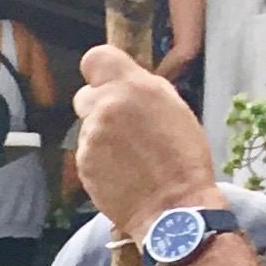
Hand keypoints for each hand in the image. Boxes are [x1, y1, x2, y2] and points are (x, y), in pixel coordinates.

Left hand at [70, 43, 224, 231]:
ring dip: (100, 136)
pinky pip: (85, 153)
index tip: (108, 83)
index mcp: (132, 86)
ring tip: (128, 154)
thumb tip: (123, 83)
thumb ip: (141, 89)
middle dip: (99, 107)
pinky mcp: (82, 164)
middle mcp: (106, 107)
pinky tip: (120, 170)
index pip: (94, 59)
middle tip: (123, 126)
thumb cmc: (183, 157)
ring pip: (85, 127)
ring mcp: (91, 137)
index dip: (100, 71)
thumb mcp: (172, 107)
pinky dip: (98, 159)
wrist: (173, 206)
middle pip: (84, 95)